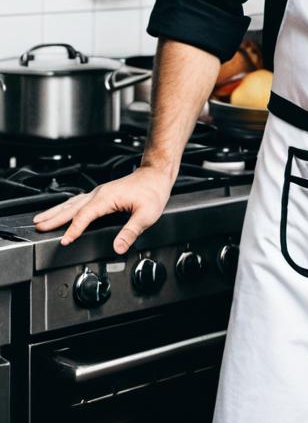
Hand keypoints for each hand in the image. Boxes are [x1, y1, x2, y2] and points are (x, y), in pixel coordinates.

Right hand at [32, 165, 174, 254]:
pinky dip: (66, 207)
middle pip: (71, 207)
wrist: (156, 175)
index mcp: (107, 198)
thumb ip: (131, 232)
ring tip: (40, 219)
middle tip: (37, 226)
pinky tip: (61, 211)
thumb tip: (118, 247)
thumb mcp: (146, 215)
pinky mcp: (102, 194)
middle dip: (53, 218)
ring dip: (55, 211)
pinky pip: (78, 201)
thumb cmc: (153, 192)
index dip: (74, 229)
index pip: (85, 216)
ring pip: (72, 203)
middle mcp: (99, 193)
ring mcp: (99, 192)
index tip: (64, 241)